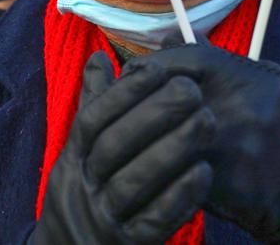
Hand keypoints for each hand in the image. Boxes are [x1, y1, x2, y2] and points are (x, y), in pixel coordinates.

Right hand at [33, 52, 214, 244]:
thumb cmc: (87, 192)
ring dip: (173, 149)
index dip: (123, 92)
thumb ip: (95, 104)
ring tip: (207, 121)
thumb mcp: (81, 152)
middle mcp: (81, 188)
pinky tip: (205, 170)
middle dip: (154, 114)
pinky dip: (179, 196)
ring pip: (133, 183)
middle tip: (192, 90)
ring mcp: (102, 220)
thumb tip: (100, 57)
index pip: (91, 120)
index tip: (156, 68)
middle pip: (113, 146)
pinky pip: (154, 222)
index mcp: (72, 159)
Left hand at [130, 45, 279, 244]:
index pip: (179, 58)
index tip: (130, 78)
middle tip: (122, 113)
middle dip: (138, 104)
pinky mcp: (227, 179)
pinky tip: (151, 166)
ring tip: (133, 140)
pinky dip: (161, 167)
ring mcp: (235, 143)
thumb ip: (211, 61)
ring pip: (168, 134)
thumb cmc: (274, 127)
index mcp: (244, 74)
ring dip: (145, 138)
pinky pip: (178, 169)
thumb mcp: (253, 84)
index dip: (147, 69)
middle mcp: (241, 103)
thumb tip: (172, 35)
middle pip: (169, 95)